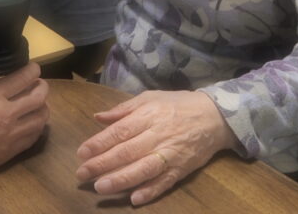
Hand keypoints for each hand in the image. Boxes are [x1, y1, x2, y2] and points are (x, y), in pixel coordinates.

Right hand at [0, 63, 49, 186]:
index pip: (22, 79)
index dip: (32, 70)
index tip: (34, 68)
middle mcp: (7, 113)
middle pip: (39, 97)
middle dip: (42, 87)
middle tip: (39, 84)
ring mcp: (11, 134)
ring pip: (41, 118)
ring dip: (43, 108)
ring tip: (39, 104)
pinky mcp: (11, 151)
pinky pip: (34, 137)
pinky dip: (37, 128)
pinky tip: (33, 125)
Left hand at [76, 90, 236, 205]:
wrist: (215, 116)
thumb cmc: (177, 105)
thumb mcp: (150, 98)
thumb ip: (123, 109)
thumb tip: (98, 118)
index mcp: (148, 115)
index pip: (120, 131)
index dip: (99, 143)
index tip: (82, 153)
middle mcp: (158, 134)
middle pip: (127, 151)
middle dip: (103, 163)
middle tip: (82, 174)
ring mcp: (170, 153)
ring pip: (144, 169)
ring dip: (122, 179)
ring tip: (101, 187)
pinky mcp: (181, 168)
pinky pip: (164, 182)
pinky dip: (150, 191)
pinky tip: (134, 199)